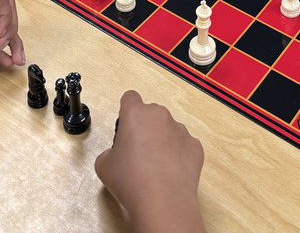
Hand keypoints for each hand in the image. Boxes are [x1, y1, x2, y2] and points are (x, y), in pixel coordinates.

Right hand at [95, 90, 205, 232]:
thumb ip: (109, 152)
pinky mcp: (195, 146)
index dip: (126, 110)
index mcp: (135, 114)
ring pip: (168, 130)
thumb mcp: (104, 166)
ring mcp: (181, 129)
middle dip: (145, 128)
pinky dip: (178, 156)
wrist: (162, 202)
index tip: (126, 127)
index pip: (130, 97)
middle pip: (150, 114)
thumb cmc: (130, 181)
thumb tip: (117, 156)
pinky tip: (171, 175)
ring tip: (156, 169)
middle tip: (138, 154)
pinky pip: (184, 146)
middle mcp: (160, 115)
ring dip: (163, 142)